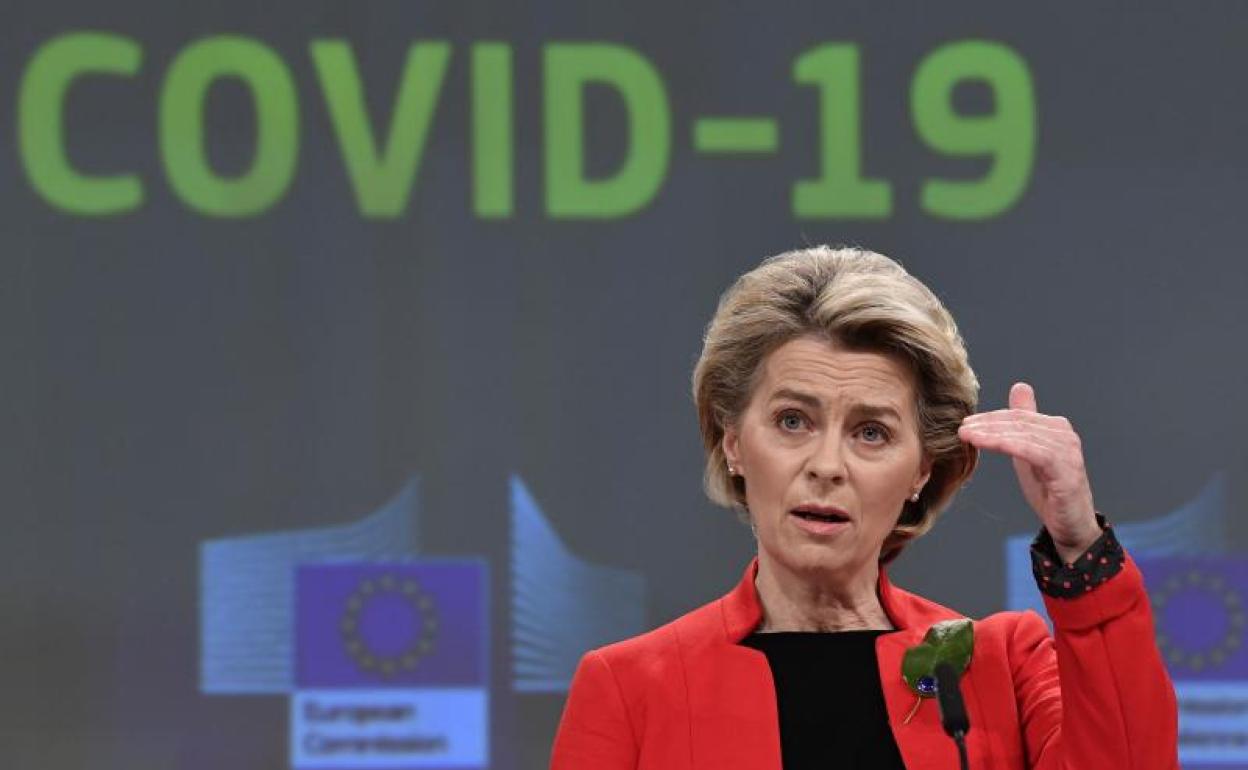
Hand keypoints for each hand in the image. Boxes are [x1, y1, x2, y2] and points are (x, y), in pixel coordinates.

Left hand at [957, 382, 1100, 562]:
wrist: (1071, 524)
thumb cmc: (1049, 488)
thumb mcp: (1030, 451)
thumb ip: (1023, 424)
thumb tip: (1019, 387)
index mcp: (1055, 427)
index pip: (1017, 415)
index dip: (990, 417)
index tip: (965, 423)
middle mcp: (1065, 435)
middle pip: (1019, 422)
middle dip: (987, 424)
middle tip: (961, 428)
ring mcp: (1067, 451)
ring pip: (1023, 435)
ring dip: (992, 433)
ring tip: (967, 435)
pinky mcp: (1066, 470)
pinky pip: (1033, 452)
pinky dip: (1008, 445)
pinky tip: (986, 444)